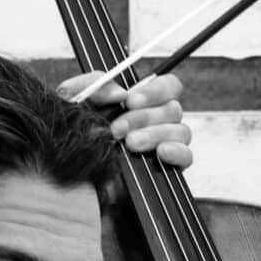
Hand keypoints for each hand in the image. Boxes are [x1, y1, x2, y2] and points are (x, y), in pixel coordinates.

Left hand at [57, 71, 192, 169]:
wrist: (75, 175)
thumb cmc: (76, 136)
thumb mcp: (73, 103)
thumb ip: (91, 86)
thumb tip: (119, 92)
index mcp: (143, 102)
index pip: (168, 86)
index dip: (155, 90)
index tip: (131, 101)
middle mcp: (159, 121)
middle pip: (173, 109)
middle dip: (144, 118)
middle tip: (118, 129)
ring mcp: (166, 144)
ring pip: (181, 130)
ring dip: (155, 134)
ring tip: (130, 144)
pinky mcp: (168, 168)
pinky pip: (187, 156)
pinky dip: (177, 152)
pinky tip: (160, 152)